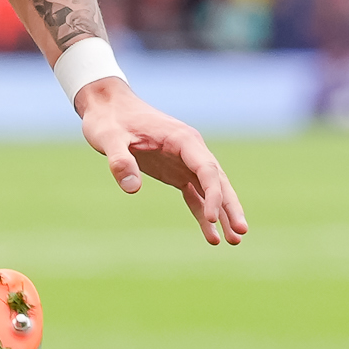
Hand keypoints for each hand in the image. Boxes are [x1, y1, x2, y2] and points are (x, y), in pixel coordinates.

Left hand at [75, 79, 246, 244]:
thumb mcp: (108, 138)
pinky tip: (211, 236)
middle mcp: (190, 150)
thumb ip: (120, 160)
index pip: (206, 169)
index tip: (211, 217)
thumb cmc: (109, 119)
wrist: (107, 107)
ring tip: (235, 241)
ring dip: (222, 214)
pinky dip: (202, 214)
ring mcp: (184, 161)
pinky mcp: (175, 171)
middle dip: (230, 207)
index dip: (213, 194)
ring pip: (210, 190)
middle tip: (241, 233)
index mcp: (181, 139)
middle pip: (217, 181)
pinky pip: (194, 195)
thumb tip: (132, 189)